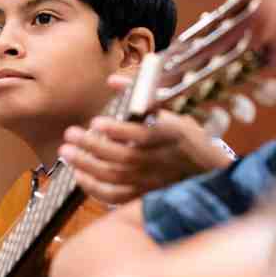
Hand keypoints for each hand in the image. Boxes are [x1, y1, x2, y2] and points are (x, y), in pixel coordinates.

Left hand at [58, 76, 232, 204]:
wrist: (208, 175)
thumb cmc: (187, 139)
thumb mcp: (173, 113)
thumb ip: (142, 95)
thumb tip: (112, 79)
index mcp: (171, 135)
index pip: (144, 135)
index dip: (119, 131)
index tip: (97, 122)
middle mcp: (161, 160)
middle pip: (123, 156)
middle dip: (92, 146)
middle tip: (70, 134)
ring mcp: (152, 182)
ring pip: (114, 177)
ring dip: (87, 165)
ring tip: (67, 151)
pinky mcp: (144, 196)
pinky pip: (114, 197)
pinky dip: (93, 187)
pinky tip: (79, 174)